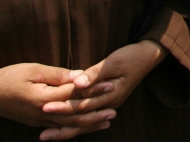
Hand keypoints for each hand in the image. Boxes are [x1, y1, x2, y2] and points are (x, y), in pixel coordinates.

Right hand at [0, 63, 115, 137]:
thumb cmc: (8, 77)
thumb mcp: (33, 69)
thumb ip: (57, 74)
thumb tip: (79, 75)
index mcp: (42, 99)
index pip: (74, 94)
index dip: (93, 89)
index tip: (111, 84)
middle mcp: (42, 114)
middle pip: (74, 115)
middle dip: (96, 113)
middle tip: (115, 111)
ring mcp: (39, 121)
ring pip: (68, 124)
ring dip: (88, 123)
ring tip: (107, 120)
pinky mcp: (36, 122)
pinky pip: (59, 126)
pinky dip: (74, 127)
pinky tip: (85, 126)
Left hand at [38, 40, 166, 139]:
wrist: (148, 56)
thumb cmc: (131, 56)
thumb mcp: (113, 61)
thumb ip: (94, 74)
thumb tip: (76, 83)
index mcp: (111, 95)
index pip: (83, 105)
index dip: (63, 107)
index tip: (45, 107)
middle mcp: (110, 104)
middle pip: (82, 119)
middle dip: (60, 123)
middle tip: (40, 131)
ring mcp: (109, 105)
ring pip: (85, 123)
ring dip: (66, 130)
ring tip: (46, 137)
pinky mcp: (106, 102)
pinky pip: (89, 118)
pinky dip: (76, 125)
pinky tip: (64, 129)